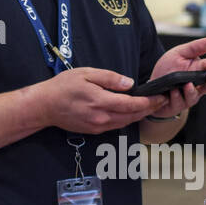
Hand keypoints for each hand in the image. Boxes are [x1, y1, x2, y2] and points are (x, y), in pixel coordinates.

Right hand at [38, 67, 157, 133]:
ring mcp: (98, 126)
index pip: (132, 105)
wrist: (44, 106)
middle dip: (149, 109)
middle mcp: (101, 118)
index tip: (160, 97)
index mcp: (101, 102)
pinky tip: (131, 112)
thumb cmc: (63, 87)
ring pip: (126, 123)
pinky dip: (127, 119)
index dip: (149, 102)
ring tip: (149, 106)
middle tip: (161, 101)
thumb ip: (109, 78)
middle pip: (133, 116)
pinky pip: (116, 125)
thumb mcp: (86, 73)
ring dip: (139, 115)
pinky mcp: (94, 130)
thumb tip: (129, 83)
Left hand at [146, 37, 205, 118]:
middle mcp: (196, 87)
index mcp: (199, 73)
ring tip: (187, 85)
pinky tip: (173, 91)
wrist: (152, 84)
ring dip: (191, 91)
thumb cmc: (169, 68)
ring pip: (193, 97)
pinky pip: (178, 103)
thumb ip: (195, 48)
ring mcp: (187, 97)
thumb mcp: (180, 53)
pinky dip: (176, 97)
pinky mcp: (176, 106)